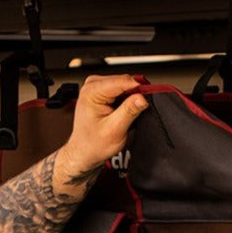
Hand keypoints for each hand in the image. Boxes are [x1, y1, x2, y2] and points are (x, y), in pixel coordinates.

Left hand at [53, 74, 147, 190]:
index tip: (147, 100)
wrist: (84, 152)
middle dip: (134, 95)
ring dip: (129, 98)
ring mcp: (96, 87)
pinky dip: (125, 99)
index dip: (139, 90)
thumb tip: (142, 98)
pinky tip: (121, 111)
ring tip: (125, 114)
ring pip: (124, 84)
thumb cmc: (93, 144)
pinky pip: (120, 89)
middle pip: (124, 80)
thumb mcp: (115, 130)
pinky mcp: (101, 91)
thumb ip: (129, 111)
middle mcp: (92, 85)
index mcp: (92, 91)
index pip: (123, 81)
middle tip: (134, 113)